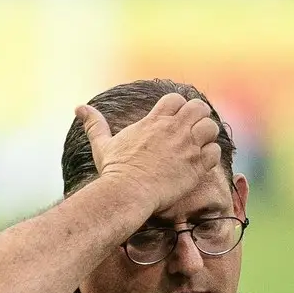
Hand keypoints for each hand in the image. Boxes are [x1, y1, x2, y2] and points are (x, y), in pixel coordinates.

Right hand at [77, 92, 224, 210]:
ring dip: (207, 135)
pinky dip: (211, 155)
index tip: (175, 121)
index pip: (176, 99)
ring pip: (210, 127)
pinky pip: (215, 151)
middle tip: (191, 132)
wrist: (128, 193)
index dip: (179, 107)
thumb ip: (95, 125)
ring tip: (198, 147)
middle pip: (199, 107)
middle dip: (198, 117)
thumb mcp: (103, 145)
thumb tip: (79, 108)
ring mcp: (187, 147)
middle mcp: (173, 130)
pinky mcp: (196, 166)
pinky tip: (201, 162)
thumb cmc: (115, 172)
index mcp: (154, 121)